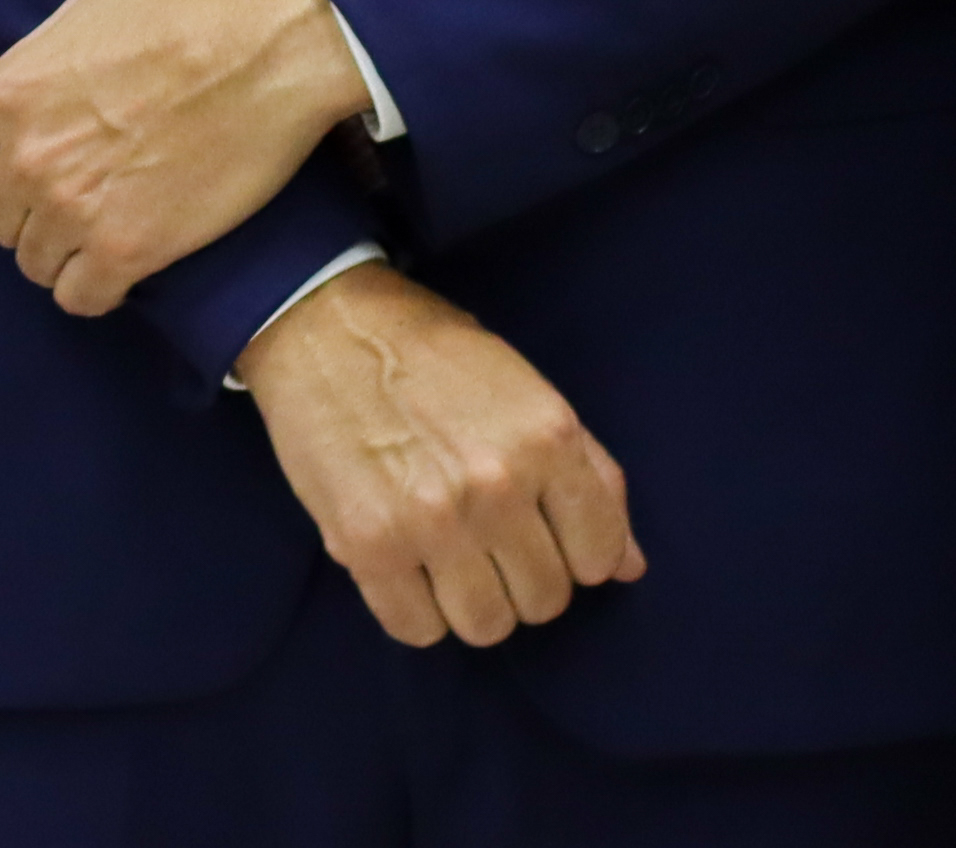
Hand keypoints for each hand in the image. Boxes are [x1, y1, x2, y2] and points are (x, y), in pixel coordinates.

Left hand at [0, 0, 366, 315]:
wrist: (288, 49)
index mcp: (12, 87)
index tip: (12, 148)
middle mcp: (32, 156)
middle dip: (26, 203)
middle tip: (74, 182)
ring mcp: (81, 208)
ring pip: (33, 260)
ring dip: (59, 247)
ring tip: (97, 221)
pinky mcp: (134, 250)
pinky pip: (79, 296)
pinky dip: (93, 286)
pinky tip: (120, 259)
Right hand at [237, 263, 643, 648]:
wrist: (326, 325)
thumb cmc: (436, 355)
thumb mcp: (532, 393)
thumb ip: (591, 476)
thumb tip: (630, 568)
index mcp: (549, 439)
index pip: (599, 557)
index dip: (577, 556)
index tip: (546, 537)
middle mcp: (498, 486)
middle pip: (544, 600)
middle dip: (523, 579)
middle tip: (490, 542)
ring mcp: (431, 521)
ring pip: (487, 626)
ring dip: (474, 603)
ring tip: (450, 560)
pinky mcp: (366, 546)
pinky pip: (417, 630)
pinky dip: (418, 612)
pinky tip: (407, 569)